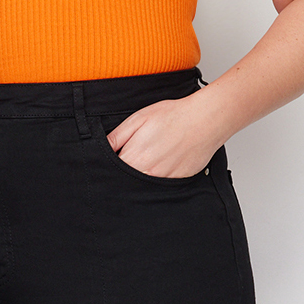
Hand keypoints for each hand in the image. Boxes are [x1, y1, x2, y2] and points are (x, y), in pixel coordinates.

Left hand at [107, 92, 224, 177]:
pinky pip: (161, 187)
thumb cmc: (173, 117)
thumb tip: (100, 148)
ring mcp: (163, 180)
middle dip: (125, 173)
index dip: (110, 166)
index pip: (111, 173)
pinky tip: (165, 162)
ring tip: (153, 156)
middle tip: (137, 155)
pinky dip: (159, 178)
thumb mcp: (137, 119)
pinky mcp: (176, 182)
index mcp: (133, 158)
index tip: (118, 157)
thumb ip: (116, 137)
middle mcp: (147, 173)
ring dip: (142, 176)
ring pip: (143, 186)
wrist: (203, 121)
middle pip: (126, 182)